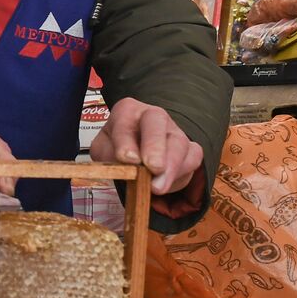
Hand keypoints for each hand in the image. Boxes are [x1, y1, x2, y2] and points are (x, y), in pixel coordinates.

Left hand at [90, 98, 206, 217]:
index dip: (125, 139)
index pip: (125, 118)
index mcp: (127, 110)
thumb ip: (108, 154)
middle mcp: (152, 115)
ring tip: (157, 187)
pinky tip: (167, 185)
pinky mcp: (189, 148)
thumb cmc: (116, 149)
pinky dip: (181, 173)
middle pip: (157, 121)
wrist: (135, 158)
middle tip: (152, 167)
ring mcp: (174, 130)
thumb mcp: (103, 151)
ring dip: (170, 167)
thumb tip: (122, 164)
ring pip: (179, 142)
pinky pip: (192, 158)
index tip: (126, 158)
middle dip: (155, 145)